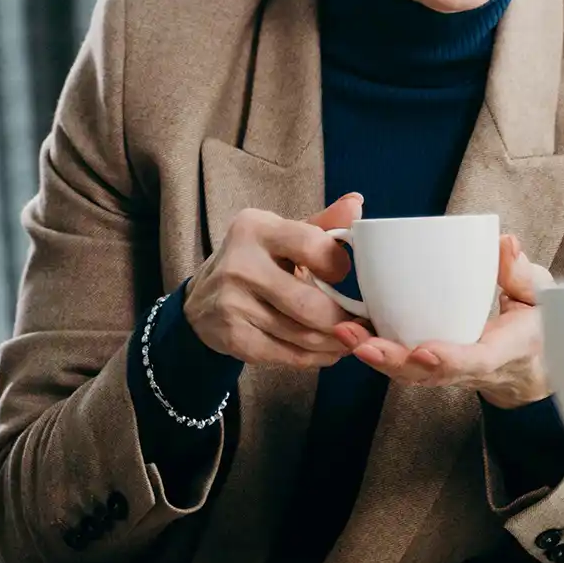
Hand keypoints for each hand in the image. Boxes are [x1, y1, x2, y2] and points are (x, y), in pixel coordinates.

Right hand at [184, 194, 362, 367]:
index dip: (338, 265)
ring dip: (335, 342)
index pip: (313, 246)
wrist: (201, 300)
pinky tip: (325, 352)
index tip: (343, 275)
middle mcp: (241, 265)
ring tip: (351, 339)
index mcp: (258, 229)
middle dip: (344, 319)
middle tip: (361, 323)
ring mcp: (232, 303)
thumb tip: (357, 204)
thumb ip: (323, 223)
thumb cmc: (257, 261)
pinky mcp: (232, 337)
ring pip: (301, 334)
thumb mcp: (284, 235)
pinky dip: (313, 358)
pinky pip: (285, 355)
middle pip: (310, 304)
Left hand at [337, 233, 555, 407]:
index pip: (479, 361)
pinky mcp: (434, 366)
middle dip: (394, 361)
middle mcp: (476, 369)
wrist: (534, 364)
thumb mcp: (543, 295)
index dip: (451, 359)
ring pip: (412, 374)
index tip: (424, 350)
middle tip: (361, 343)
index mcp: (509, 350)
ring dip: (377, 357)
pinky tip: (349, 332)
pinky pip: (405, 366)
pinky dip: (378, 352)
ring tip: (345, 333)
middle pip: (431, 375)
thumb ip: (522, 272)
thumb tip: (504, 242)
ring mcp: (453, 372)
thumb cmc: (538, 322)